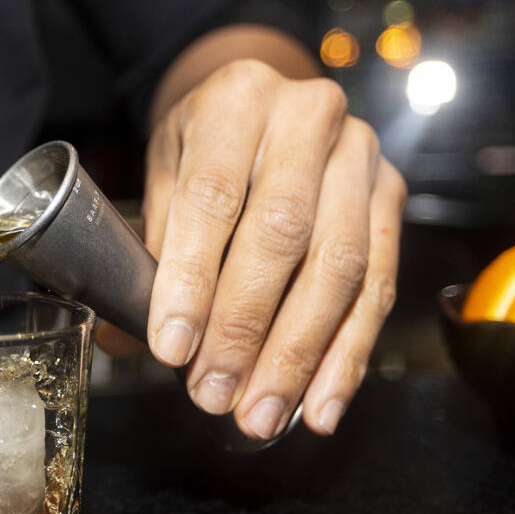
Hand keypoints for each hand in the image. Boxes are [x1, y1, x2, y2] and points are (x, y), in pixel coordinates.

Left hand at [98, 57, 405, 438]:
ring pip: (340, 267)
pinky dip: (345, 356)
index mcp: (235, 99)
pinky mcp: (392, 196)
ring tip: (260, 413)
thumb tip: (123, 339)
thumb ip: (147, 250)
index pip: (213, 196)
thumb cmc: (203, 145)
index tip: (171, 347)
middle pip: (283, 235)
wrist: (263, 100)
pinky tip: (317, 405)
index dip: (191, 278)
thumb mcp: (163, 173)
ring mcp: (361, 154)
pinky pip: (377, 287)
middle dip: (245, 328)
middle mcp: (308, 116)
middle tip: (212, 394)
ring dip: (297, 355)